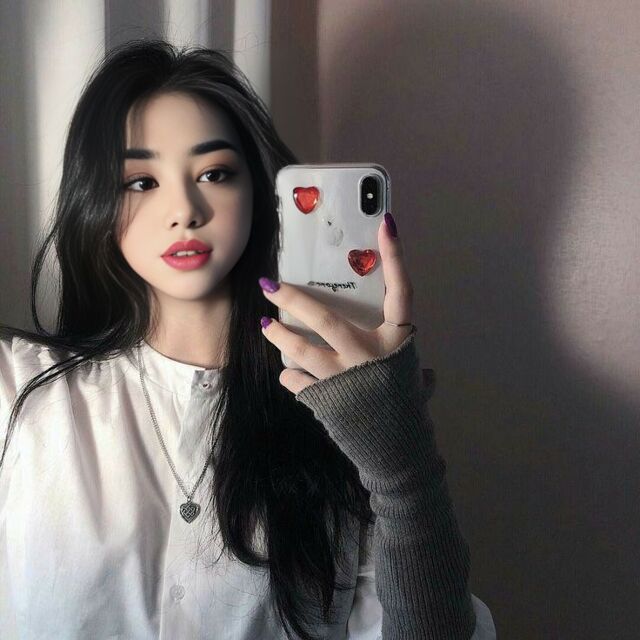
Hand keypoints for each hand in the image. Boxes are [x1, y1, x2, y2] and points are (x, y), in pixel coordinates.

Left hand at [259, 213, 414, 394]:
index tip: (387, 223)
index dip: (394, 257)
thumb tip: (421, 366)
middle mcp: (368, 355)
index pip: (400, 290)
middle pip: (325, 318)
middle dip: (293, 299)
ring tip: (264, 324)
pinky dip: (289, 375)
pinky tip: (286, 371)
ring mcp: (343, 378)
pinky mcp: (325, 401)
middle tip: (269, 284)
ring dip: (277, 335)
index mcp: (396, 342)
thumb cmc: (407, 409)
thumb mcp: (411, 377)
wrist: (398, 453)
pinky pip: (297, 381)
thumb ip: (406, 363)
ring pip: (300, 349)